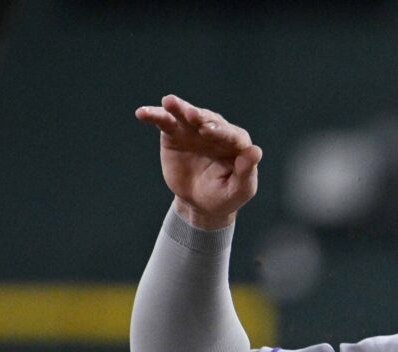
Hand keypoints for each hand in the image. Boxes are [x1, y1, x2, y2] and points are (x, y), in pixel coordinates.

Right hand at [135, 95, 261, 229]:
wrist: (200, 203)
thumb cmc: (225, 196)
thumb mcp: (239, 190)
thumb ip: (246, 172)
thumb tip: (255, 151)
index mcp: (237, 143)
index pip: (231, 134)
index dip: (221, 132)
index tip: (208, 131)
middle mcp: (216, 131)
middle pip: (208, 120)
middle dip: (200, 117)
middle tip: (192, 116)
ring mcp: (194, 130)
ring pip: (186, 115)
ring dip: (178, 107)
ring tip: (169, 102)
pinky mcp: (175, 133)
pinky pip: (164, 121)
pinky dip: (153, 115)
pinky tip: (142, 113)